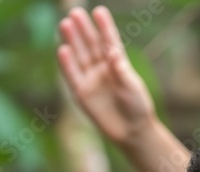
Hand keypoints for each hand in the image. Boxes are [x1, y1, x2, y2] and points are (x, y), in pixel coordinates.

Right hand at [58, 6, 156, 146]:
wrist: (131, 132)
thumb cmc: (137, 107)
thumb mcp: (132, 87)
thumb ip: (121, 70)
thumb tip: (113, 52)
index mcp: (118, 64)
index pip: (110, 42)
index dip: (104, 27)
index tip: (99, 11)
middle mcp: (102, 69)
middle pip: (91, 45)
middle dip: (84, 29)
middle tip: (75, 12)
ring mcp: (91, 80)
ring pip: (80, 56)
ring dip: (72, 41)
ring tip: (65, 24)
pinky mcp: (81, 93)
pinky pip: (72, 76)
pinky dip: (67, 64)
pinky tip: (62, 49)